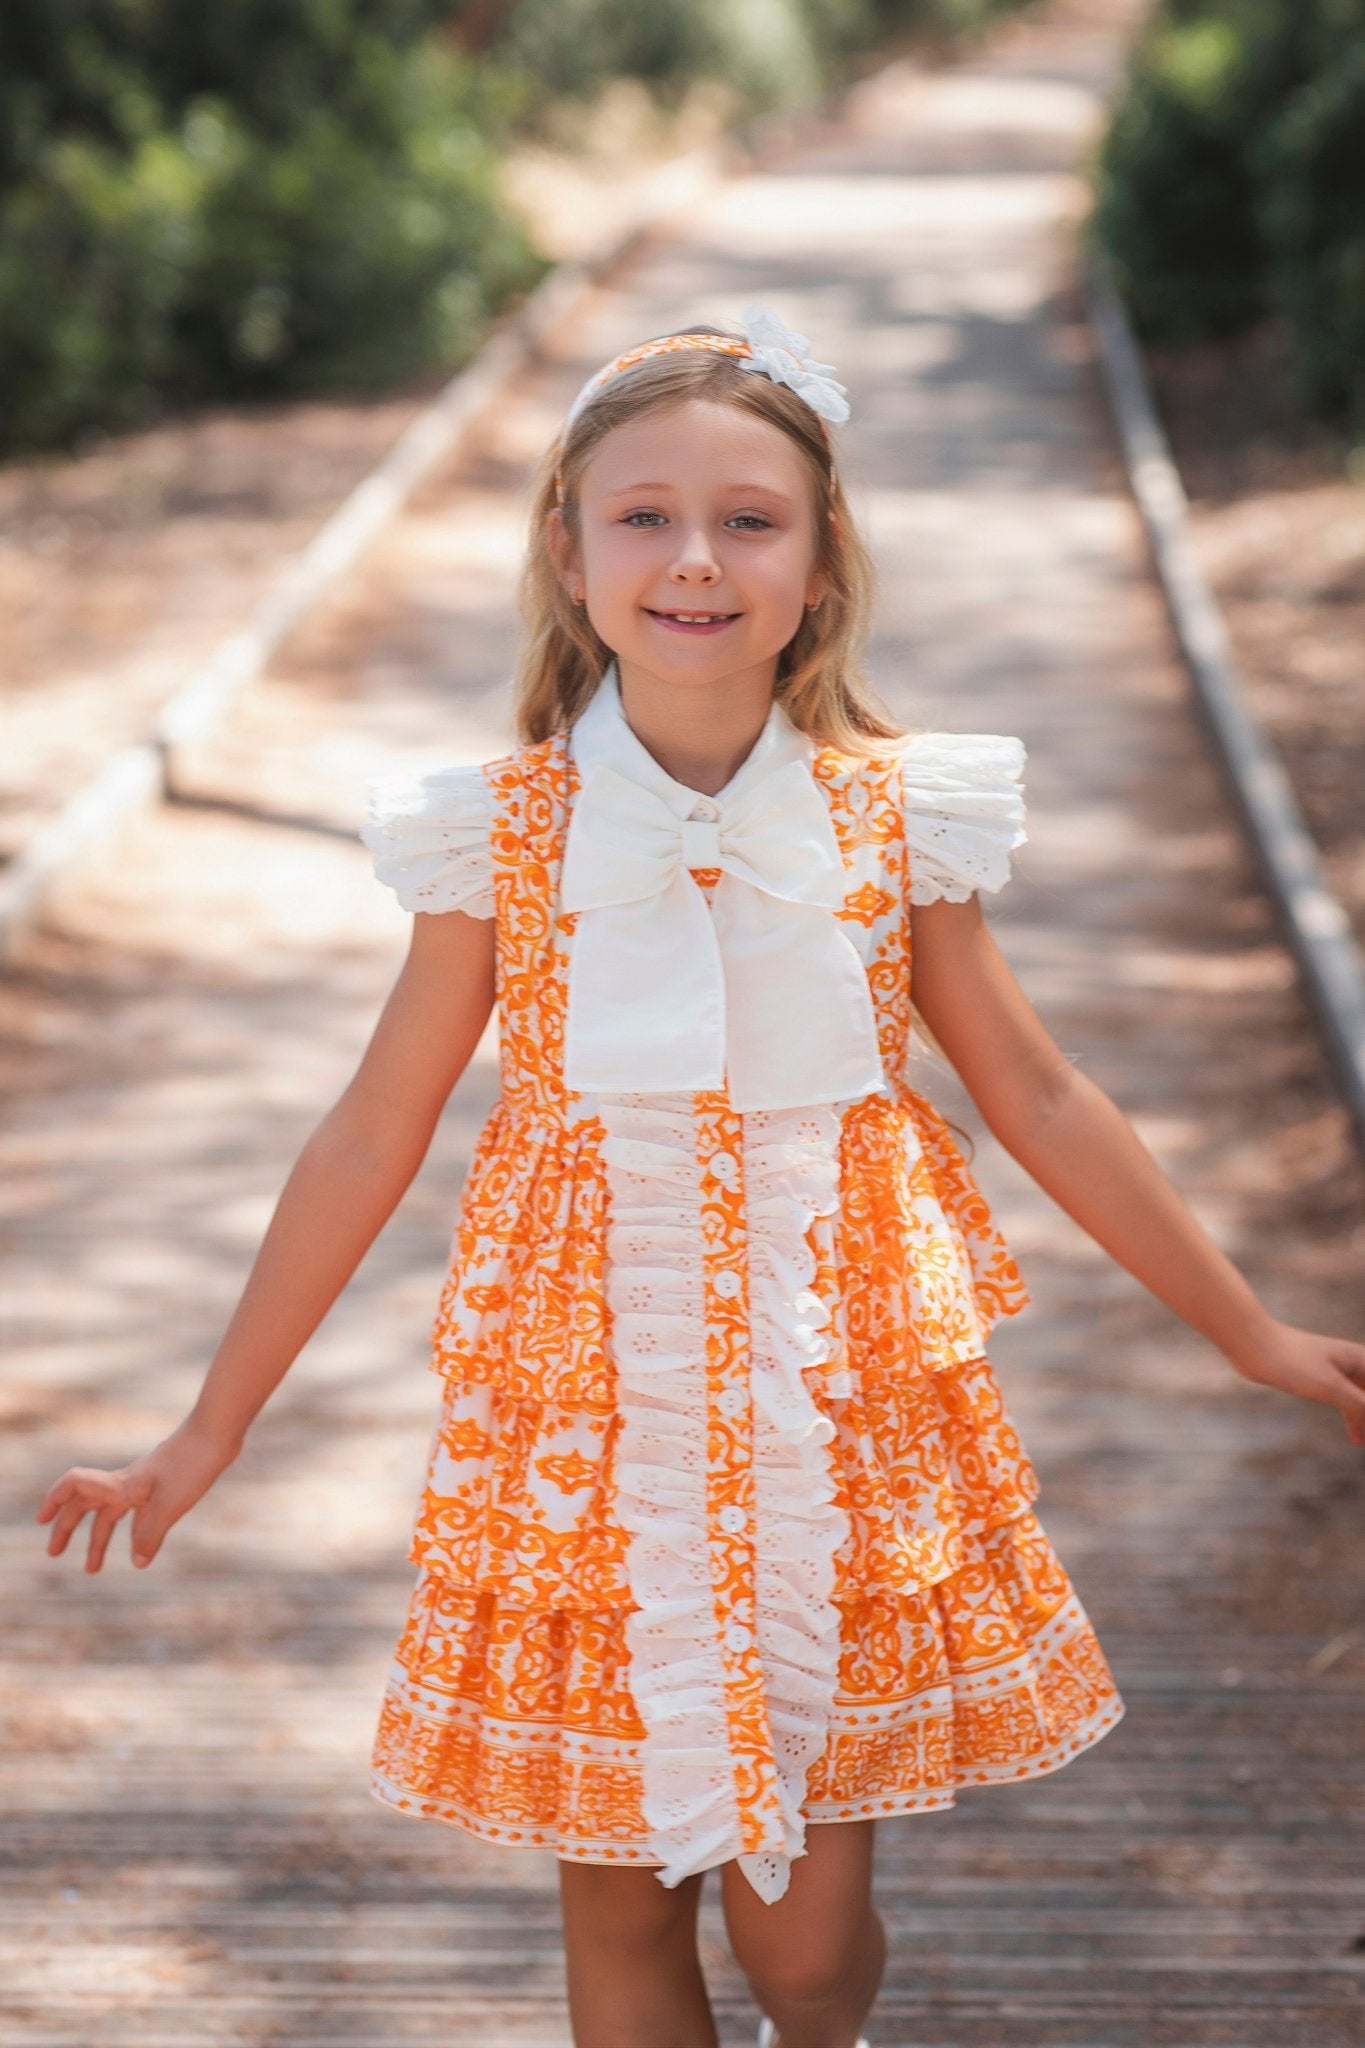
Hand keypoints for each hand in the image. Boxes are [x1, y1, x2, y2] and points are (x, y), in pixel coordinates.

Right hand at [34, 1417, 241, 1573]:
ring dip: (98, 1538)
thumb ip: (150, 1533)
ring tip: (92, 1568)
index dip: (54, 1500)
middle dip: (67, 1528)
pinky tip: (139, 1548)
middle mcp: (127, 1483)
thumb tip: (137, 1563)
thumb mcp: (170, 1504)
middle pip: (86, 1504)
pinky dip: (129, 1531)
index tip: (41, 1521)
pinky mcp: (163, 1485)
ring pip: (110, 1512)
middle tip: (54, 1554)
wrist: (217, 1434)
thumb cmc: (192, 1463)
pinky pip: (135, 1512)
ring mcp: (144, 1484)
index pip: (75, 1485)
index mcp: (121, 1485)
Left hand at [1227, 1318, 1364, 1446]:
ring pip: (1363, 1401)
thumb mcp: (1331, 1387)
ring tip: (1364, 1443)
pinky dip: (1354, 1418)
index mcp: (1362, 1360)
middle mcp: (1354, 1363)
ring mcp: (1337, 1371)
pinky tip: (1355, 1437)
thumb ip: (1362, 1405)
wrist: (1254, 1345)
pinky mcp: (1320, 1378)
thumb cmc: (1293, 1362)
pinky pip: (1347, 1401)